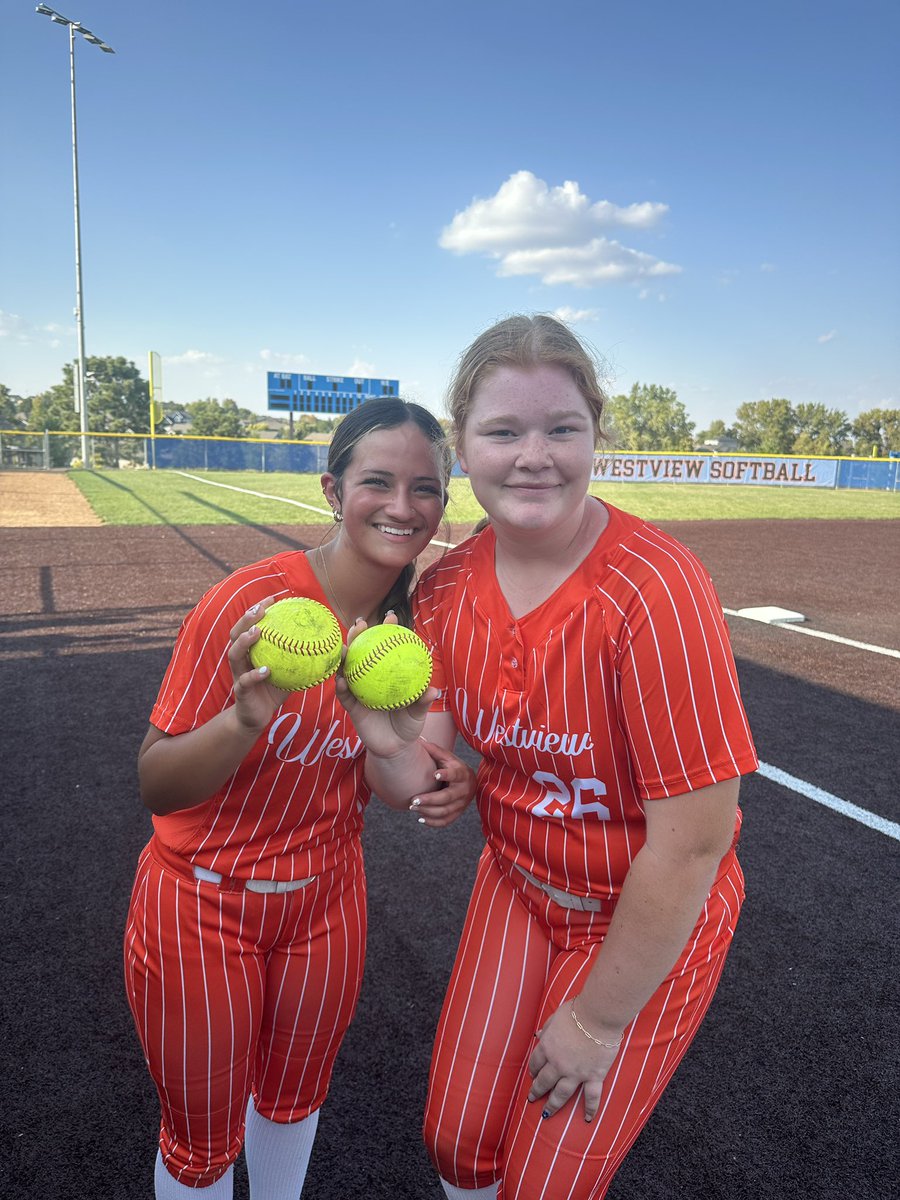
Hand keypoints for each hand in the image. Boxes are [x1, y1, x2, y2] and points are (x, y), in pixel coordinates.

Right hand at [228, 596, 291, 730]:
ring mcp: (238, 674)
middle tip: (261, 609)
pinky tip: (267, 670)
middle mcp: (241, 659)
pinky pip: (245, 681)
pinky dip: (255, 674)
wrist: (257, 717)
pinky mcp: (241, 691)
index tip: (273, 598)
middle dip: (246, 619)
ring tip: (258, 632)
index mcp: (250, 651)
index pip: (250, 625)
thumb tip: (329, 644)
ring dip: (245, 641)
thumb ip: (303, 657)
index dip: (258, 610)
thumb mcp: (289, 672)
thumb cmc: (274, 690)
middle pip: (236, 633)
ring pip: (235, 654)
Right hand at [335, 618, 437, 757]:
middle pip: (361, 651)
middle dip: (359, 635)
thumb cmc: (408, 724)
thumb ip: (422, 701)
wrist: (395, 748)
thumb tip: (433, 690)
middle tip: (361, 624)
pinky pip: (345, 695)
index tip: (390, 616)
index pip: (386, 647)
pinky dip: (343, 686)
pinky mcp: (351, 706)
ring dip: (344, 657)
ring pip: (348, 669)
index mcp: (387, 673)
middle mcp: (370, 677)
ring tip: (344, 648)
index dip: (387, 630)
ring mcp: (359, 690)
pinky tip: (343, 680)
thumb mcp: (418, 713)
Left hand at [409, 740, 475, 827]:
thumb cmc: (454, 767)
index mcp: (462, 773)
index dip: (446, 775)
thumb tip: (419, 741)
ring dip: (427, 811)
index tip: (434, 774)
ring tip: (412, 807)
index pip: (455, 775)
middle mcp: (463, 790)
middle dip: (429, 800)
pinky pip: (445, 821)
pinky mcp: (457, 813)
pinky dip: (433, 822)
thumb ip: (435, 751)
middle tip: (413, 800)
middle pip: (447, 798)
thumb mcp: (448, 757)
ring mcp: (461, 804)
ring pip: (444, 811)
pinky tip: (420, 818)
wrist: (470, 782)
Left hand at [527, 1001, 623, 1121]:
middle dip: (537, 1091)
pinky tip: (587, 1120)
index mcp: (548, 1047)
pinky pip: (591, 1097)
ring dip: (553, 1105)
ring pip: (561, 1094)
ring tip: (546, 1114)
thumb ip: (548, 1027)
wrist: (598, 1015)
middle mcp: (558, 1063)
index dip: (533, 1070)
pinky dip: (590, 1109)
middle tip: (532, 1098)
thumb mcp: (556, 1016)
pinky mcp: (594, 1076)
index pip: (536, 1062)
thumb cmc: (577, 1011)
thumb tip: (539, 1035)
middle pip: (544, 1081)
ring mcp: (576, 1073)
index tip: (532, 1075)